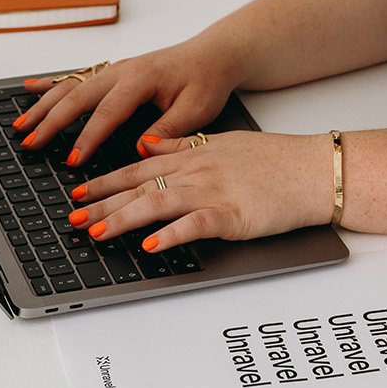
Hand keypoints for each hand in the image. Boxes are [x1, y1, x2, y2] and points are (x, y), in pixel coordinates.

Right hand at [12, 31, 241, 165]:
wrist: (214, 54)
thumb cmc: (207, 80)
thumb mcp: (198, 108)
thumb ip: (169, 128)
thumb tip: (141, 148)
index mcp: (141, 78)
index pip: (108, 112)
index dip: (88, 138)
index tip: (72, 161)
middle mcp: (123, 70)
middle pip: (78, 97)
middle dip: (51, 121)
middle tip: (30, 143)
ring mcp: (115, 69)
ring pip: (72, 86)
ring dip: (44, 105)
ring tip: (20, 124)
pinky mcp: (114, 72)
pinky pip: (78, 77)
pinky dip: (52, 83)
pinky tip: (30, 89)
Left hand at [66, 129, 332, 251]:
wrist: (312, 169)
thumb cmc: (274, 161)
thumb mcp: (224, 142)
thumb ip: (183, 142)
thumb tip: (150, 141)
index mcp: (194, 154)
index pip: (140, 167)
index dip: (107, 179)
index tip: (81, 191)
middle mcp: (197, 170)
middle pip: (140, 186)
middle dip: (103, 202)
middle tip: (74, 218)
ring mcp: (214, 191)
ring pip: (159, 202)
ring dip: (124, 218)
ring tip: (98, 233)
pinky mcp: (233, 214)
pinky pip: (196, 225)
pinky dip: (172, 235)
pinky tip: (152, 246)